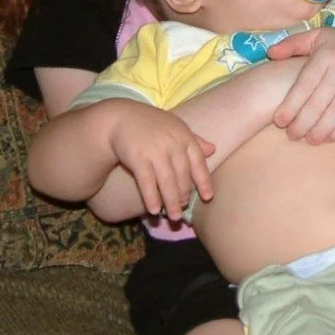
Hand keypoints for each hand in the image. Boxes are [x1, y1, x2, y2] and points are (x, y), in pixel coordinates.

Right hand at [106, 101, 216, 222]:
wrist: (121, 117)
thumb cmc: (152, 125)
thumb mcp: (175, 127)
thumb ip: (194, 140)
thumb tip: (213, 150)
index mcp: (184, 136)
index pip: (198, 161)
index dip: (204, 180)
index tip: (208, 197)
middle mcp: (172, 143)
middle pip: (182, 175)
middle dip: (184, 195)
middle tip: (182, 210)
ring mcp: (155, 150)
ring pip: (167, 181)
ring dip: (171, 202)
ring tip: (173, 217)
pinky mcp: (137, 157)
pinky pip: (147, 182)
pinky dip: (151, 197)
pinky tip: (153, 210)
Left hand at [267, 26, 334, 143]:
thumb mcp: (319, 36)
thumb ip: (293, 43)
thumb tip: (271, 53)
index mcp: (325, 54)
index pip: (304, 84)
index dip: (290, 105)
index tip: (279, 121)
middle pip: (318, 102)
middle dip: (303, 122)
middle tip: (292, 136)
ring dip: (321, 130)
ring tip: (310, 140)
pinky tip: (330, 137)